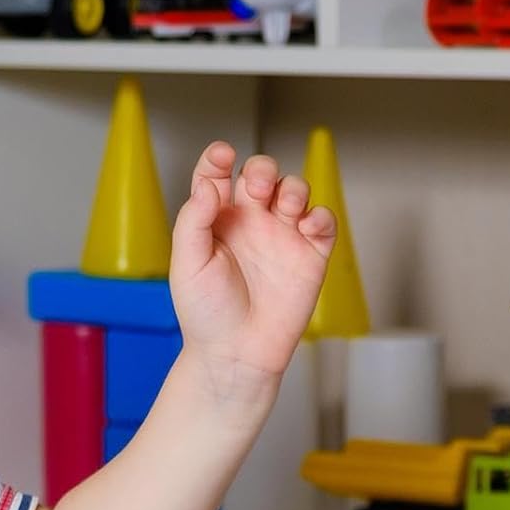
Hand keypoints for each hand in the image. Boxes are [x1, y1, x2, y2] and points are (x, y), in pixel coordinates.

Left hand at [169, 142, 336, 397]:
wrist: (237, 354)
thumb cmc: (206, 314)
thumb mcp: (187, 264)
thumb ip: (193, 220)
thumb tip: (209, 183)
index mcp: (216, 220)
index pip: (217, 175)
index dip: (218, 158)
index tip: (221, 155)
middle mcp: (249, 223)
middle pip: (261, 174)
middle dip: (263, 169)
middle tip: (257, 188)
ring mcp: (281, 236)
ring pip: (294, 191)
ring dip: (293, 187)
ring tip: (285, 206)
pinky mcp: (309, 255)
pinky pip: (323, 223)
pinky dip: (321, 215)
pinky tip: (307, 225)